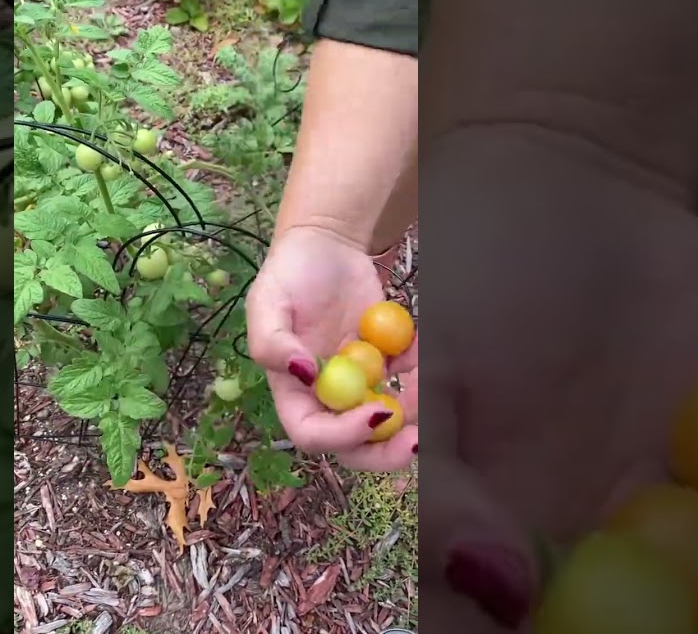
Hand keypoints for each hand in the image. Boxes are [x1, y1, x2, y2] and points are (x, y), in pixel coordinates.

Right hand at [245, 225, 419, 470]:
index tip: (378, 411)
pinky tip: (419, 345)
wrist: (325, 245)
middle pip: (355, 446)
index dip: (344, 435)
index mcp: (292, 391)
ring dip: (415, 414)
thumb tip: (301, 374)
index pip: (312, 434)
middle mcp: (327, 397)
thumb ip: (271, 343)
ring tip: (430, 382)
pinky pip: (410, 383)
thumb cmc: (288, 273)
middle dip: (387, 451)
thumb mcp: (266, 301)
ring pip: (389, 421)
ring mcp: (359, 384)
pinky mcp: (385, 365)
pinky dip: (423, 372)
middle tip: (418, 441)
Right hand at [418, 130, 697, 631]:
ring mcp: (654, 518)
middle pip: (622, 630)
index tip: (613, 627)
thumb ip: (438, 484)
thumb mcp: (433, 366)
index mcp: (476, 535)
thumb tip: (503, 593)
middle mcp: (563, 546)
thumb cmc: (473, 267)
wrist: (568, 179)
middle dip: (679, 632)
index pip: (500, 629)